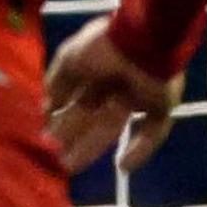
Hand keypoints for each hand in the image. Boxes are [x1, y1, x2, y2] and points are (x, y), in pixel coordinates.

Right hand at [43, 18, 184, 174]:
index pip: (77, 102)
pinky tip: (122, 166)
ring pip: (113, 129)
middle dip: (72, 138)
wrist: (144, 39)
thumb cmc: (104, 46)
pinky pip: (152, 133)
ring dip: (92, 148)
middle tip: (53, 158)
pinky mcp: (161, 107)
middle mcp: (116, 86)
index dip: (61, 120)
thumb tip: (47, 108)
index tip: (45, 138)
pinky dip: (140, 150)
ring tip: (70, 167)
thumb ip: (57, 83)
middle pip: (92, 119)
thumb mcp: (69, 59)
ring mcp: (139, 97)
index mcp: (97, 71)